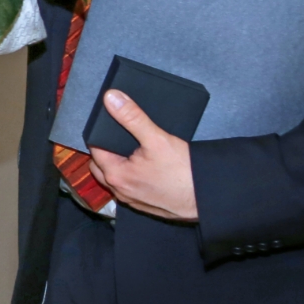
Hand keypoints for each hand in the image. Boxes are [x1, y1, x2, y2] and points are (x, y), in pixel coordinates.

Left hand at [87, 90, 197, 221]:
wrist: (208, 198)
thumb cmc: (183, 171)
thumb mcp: (157, 138)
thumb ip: (132, 117)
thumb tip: (111, 97)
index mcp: (116, 175)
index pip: (95, 150)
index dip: (98, 134)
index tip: (106, 122)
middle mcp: (120, 191)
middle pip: (101, 166)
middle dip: (103, 150)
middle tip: (116, 134)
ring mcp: (133, 201)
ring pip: (115, 178)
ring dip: (116, 164)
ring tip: (128, 148)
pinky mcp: (146, 206)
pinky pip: (129, 188)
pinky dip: (129, 176)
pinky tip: (142, 166)